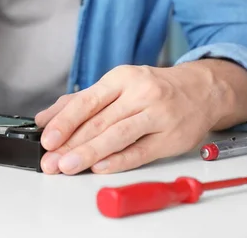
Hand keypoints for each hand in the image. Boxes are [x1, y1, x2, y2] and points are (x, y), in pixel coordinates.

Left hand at [34, 60, 246, 174]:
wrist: (201, 90)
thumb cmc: (152, 88)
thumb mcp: (116, 85)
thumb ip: (79, 102)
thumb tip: (45, 118)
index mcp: (121, 78)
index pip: (87, 101)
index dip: (64, 122)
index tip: (46, 138)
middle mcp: (140, 94)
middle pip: (100, 121)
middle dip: (71, 144)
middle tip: (51, 161)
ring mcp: (158, 115)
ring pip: (118, 136)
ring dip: (90, 153)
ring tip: (68, 166)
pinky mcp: (171, 137)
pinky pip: (141, 151)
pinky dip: (119, 160)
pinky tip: (100, 167)